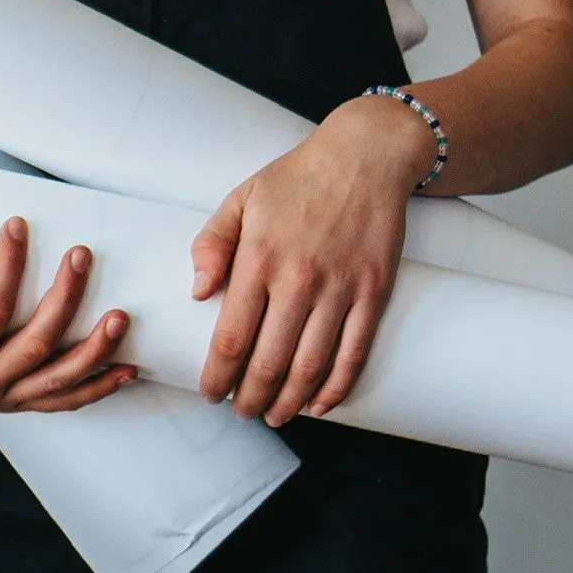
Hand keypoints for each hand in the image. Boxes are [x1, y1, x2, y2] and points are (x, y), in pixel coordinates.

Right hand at [0, 217, 134, 412]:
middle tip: (80, 254)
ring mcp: (2, 396)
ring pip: (58, 377)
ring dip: (95, 349)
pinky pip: (62, 400)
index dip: (7, 269)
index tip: (16, 225)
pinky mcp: (15, 400)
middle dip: (65, 298)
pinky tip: (126, 368)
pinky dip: (96, 387)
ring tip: (121, 316)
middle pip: (34, 342)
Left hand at [190, 94, 438, 424]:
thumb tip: (198, 293)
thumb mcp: (240, 198)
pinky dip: (336, 387)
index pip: (231, 337)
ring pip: (310, 366)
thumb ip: (211, 244)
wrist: (365, 156)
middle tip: (241, 412)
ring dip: (289, 402)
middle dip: (250, 398)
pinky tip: (320, 403)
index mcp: (259, 258)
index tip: (211, 393)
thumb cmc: (296, 178)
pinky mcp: (374, 292)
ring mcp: (340, 288)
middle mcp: (298, 279)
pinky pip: (354, 353)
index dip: (219, 375)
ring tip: (274, 416)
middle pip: (269, 362)